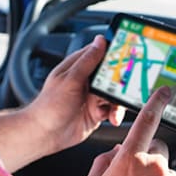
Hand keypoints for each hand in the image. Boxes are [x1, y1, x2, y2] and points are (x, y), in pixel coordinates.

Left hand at [23, 35, 124, 154]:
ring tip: (114, 109)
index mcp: (78, 66)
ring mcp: (92, 96)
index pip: (100, 52)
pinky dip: (115, 113)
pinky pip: (112, 109)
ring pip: (115, 93)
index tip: (130, 55)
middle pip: (112, 74)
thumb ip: (88, 61)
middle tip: (127, 87)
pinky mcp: (96, 111)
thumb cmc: (50, 105)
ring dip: (118, 101)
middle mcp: (87, 79)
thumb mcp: (71, 80)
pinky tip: (112, 118)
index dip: (116, 53)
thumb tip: (100, 40)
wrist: (45, 135)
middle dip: (121, 81)